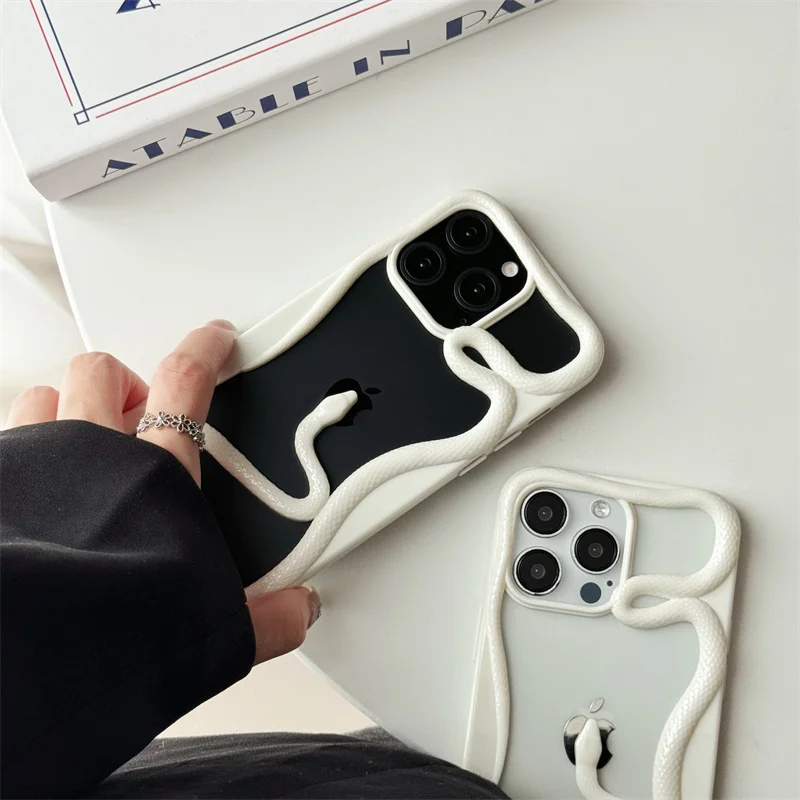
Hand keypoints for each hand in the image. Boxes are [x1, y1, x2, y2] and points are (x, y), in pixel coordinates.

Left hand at [6, 320, 319, 665]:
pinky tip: (33, 489)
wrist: (31, 650)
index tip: (215, 338)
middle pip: (103, 371)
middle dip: (123, 380)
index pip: (187, 378)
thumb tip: (300, 610)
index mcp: (157, 470)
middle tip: (136, 412)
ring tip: (77, 444)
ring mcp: (34, 464)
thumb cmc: (114, 627)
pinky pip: (5, 444)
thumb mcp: (214, 626)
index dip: (205, 348)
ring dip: (62, 409)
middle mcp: (90, 454)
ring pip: (44, 396)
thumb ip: (267, 615)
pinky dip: (21, 454)